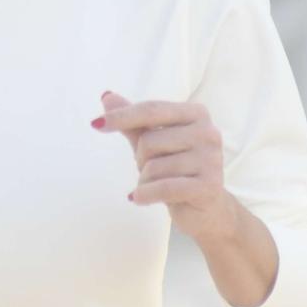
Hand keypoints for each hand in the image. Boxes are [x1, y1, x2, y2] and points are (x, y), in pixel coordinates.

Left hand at [93, 90, 238, 243]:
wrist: (207, 210)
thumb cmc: (177, 170)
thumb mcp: (154, 143)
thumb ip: (133, 121)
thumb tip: (107, 97)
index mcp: (196, 114)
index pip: (151, 109)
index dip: (122, 116)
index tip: (96, 123)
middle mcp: (208, 132)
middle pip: (149, 140)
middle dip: (141, 159)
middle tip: (153, 170)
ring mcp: (210, 160)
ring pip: (153, 167)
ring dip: (144, 181)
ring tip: (158, 185)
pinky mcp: (208, 186)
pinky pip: (162, 188)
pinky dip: (144, 195)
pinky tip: (139, 199)